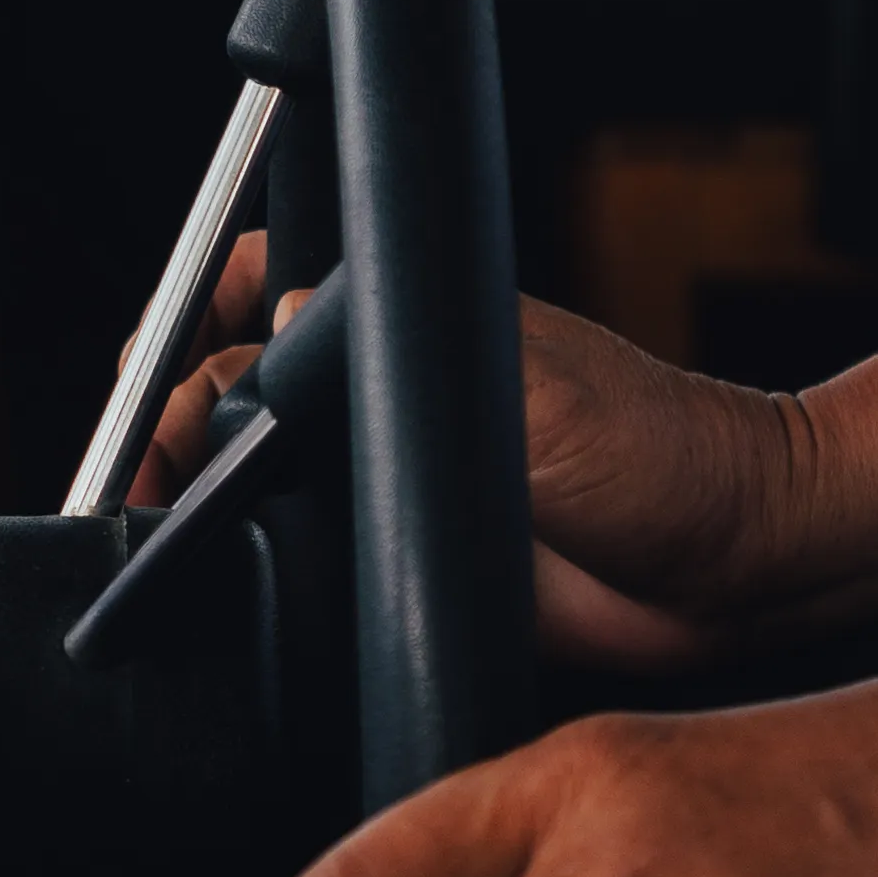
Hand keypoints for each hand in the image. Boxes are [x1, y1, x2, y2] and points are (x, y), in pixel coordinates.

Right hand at [133, 240, 809, 675]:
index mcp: (395, 320)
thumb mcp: (526, 376)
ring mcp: (378, 486)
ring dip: (200, 503)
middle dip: (169, 424)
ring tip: (173, 529)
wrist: (728, 568)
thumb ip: (403, 353)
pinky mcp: (391, 568)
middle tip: (149, 472)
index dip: (188, 315)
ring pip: (242, 484)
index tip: (150, 358)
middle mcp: (371, 397)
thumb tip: (277, 322)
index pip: (248, 289)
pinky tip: (239, 586)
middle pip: (222, 394)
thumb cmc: (657, 447)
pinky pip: (295, 568)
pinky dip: (254, 576)